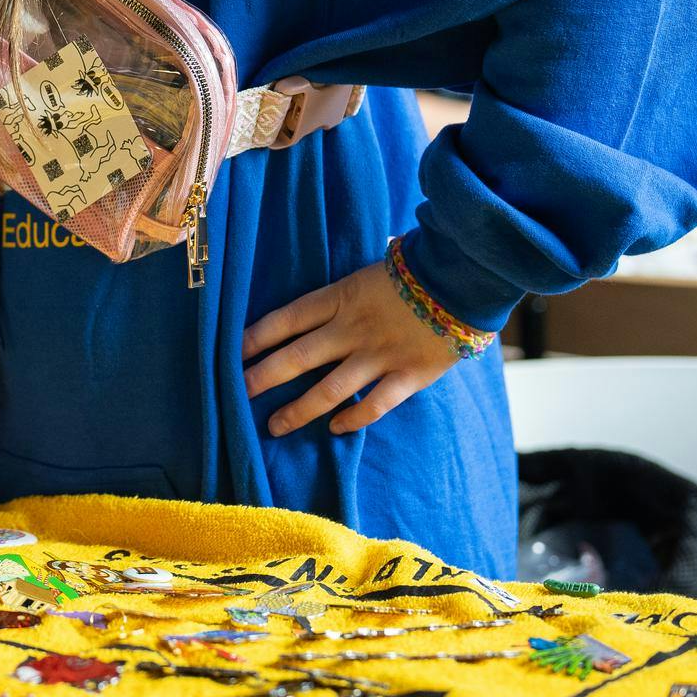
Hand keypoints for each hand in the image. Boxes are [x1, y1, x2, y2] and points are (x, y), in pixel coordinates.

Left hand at [242, 260, 456, 436]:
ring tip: (274, 425)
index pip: (286, 319)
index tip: (231, 352)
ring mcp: (379, 354)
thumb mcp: (369, 270)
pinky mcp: (409, 375)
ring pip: (328, 389)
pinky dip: (353, 418)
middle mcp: (352, 328)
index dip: (255, 337)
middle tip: (237, 393)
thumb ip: (343, 290)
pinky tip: (335, 428)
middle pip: (297, 357)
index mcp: (340, 297)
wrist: (465, 277)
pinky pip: (375, 404)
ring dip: (298, 410)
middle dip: (263, 377)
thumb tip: (321, 298)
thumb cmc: (416, 268)